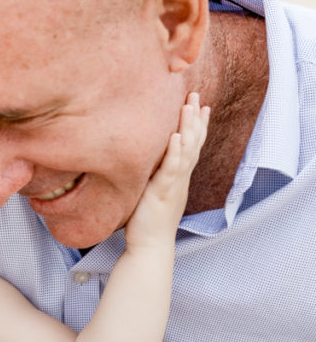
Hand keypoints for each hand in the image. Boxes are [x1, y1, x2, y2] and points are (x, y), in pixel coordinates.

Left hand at [124, 92, 209, 249]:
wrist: (150, 246)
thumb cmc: (146, 220)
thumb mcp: (150, 190)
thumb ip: (151, 174)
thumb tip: (142, 158)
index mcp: (177, 176)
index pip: (190, 145)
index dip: (196, 124)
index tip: (199, 103)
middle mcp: (179, 177)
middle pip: (192, 142)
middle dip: (194, 117)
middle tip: (195, 94)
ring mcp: (173, 184)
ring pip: (186, 151)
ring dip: (188, 127)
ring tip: (189, 105)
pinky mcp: (162, 193)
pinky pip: (171, 170)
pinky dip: (174, 152)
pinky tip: (176, 137)